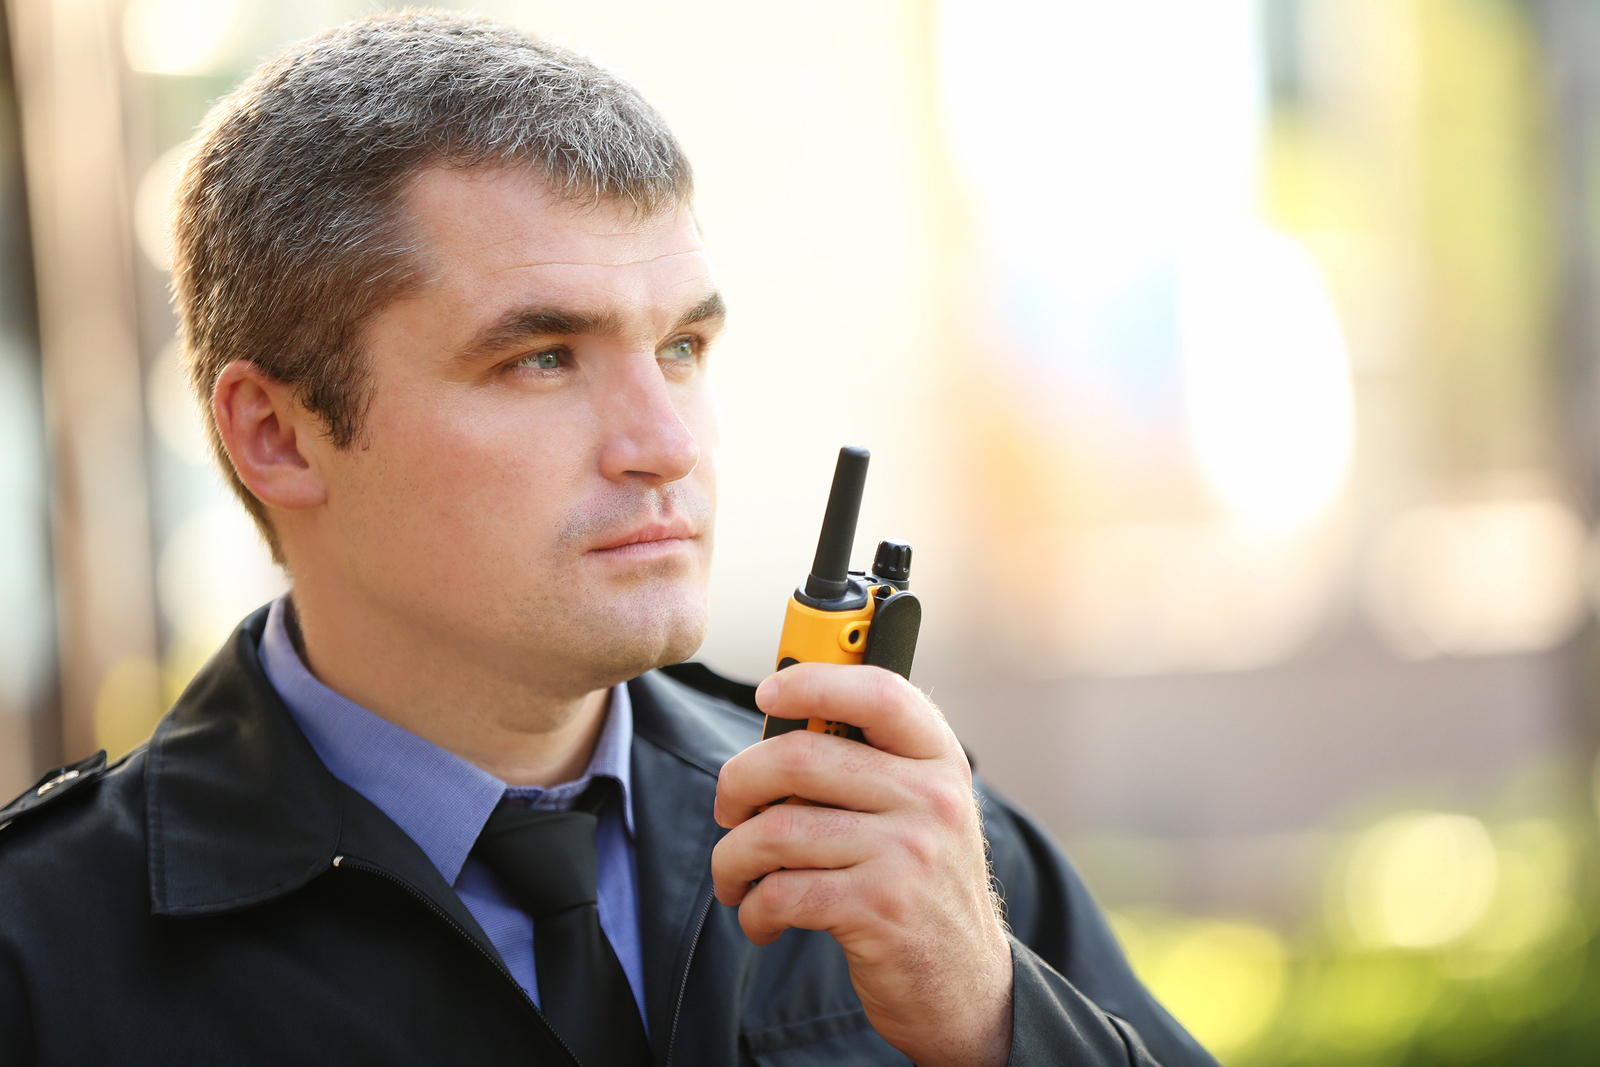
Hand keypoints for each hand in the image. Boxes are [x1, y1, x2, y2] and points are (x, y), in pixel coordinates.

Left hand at [712, 663, 1013, 1066]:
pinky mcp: (878, 909)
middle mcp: (931, 798)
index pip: (879, 692)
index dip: (814, 681)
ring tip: (736, 876)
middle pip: (800, 757)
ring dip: (734, 857)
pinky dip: (754, 908)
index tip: (768, 693)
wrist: (965, 984)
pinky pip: (781, 891)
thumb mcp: (922, 809)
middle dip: (739, 782)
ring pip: (776, 828)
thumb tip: (778, 720)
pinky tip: (762, 917)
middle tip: (729, 809)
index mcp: (939, 760)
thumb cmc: (921, 884)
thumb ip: (869, 761)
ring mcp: (908, 853)